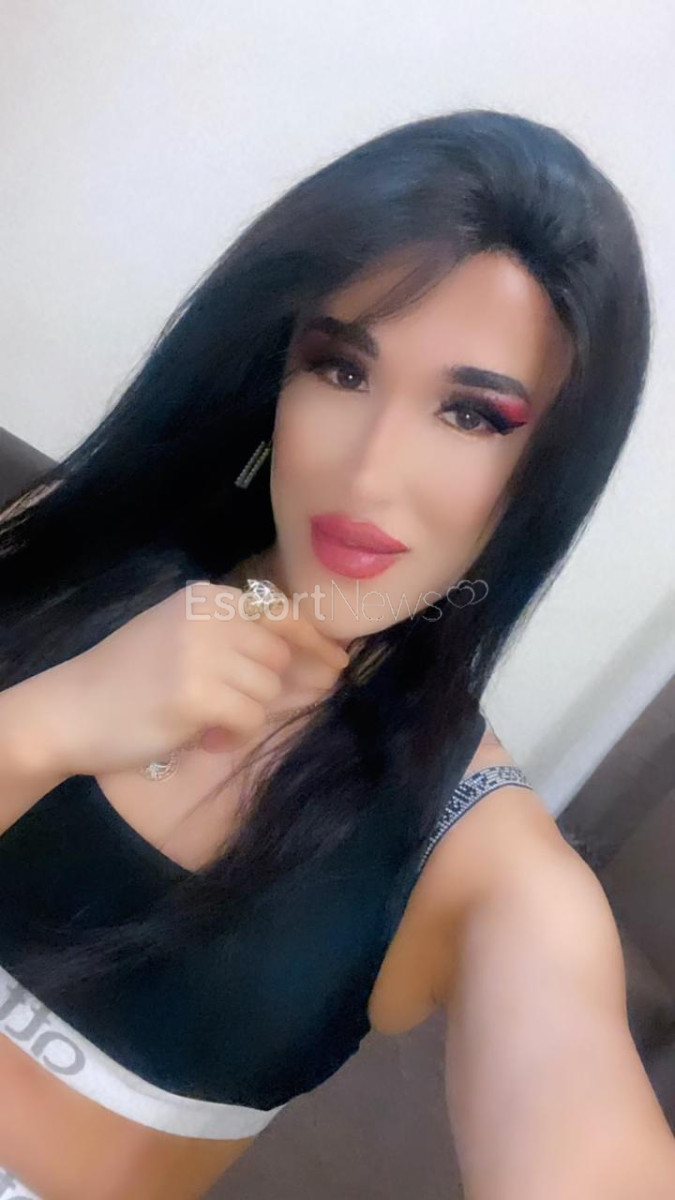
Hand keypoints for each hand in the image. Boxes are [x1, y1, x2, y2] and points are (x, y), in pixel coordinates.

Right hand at [16, 582, 349, 777]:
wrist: (70, 708)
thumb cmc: (129, 677)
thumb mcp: (182, 636)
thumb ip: (237, 639)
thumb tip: (317, 662)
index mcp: (206, 596)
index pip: (281, 611)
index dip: (314, 641)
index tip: (338, 664)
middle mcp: (207, 615)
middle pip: (278, 655)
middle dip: (268, 688)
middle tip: (234, 707)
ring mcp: (201, 653)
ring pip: (266, 689)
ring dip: (245, 713)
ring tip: (207, 721)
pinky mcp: (196, 694)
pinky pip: (249, 719)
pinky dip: (232, 734)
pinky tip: (202, 736)